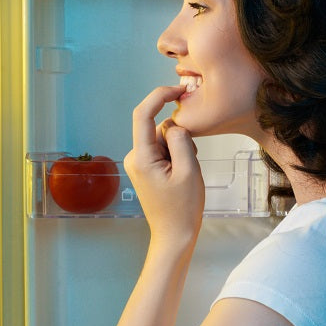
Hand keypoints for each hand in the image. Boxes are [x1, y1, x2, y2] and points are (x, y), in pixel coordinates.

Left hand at [123, 86, 203, 247]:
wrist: (174, 235)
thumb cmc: (182, 209)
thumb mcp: (189, 170)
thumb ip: (181, 140)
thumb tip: (174, 123)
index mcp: (141, 157)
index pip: (143, 114)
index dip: (159, 95)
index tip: (178, 90)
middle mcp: (134, 157)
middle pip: (158, 128)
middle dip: (179, 136)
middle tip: (191, 161)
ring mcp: (138, 163)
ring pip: (162, 139)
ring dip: (179, 148)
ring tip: (186, 173)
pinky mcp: (145, 168)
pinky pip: (162, 149)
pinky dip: (176, 155)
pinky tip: (181, 174)